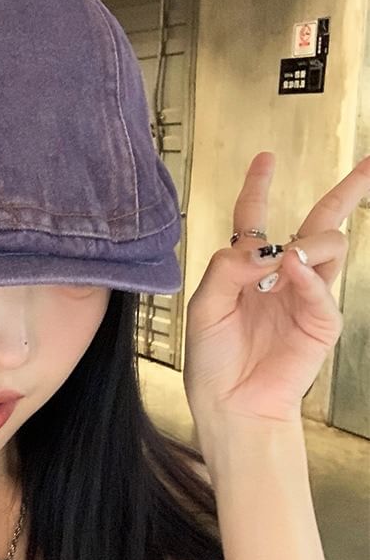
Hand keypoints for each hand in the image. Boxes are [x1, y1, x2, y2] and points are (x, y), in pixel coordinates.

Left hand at [183, 151, 369, 429]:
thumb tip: (259, 245)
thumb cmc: (212, 357)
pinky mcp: (320, 320)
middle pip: (317, 223)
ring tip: (288, 257)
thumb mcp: (205, 306)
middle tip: (369, 166)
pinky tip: (293, 271)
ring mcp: (304, 295)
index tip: (266, 158)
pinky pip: (322, 289)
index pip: (254, 217)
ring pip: (328, 247)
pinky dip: (309, 277)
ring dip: (312, 241)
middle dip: (346, 193)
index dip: (259, 186)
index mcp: (246, 268)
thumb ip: (226, 269)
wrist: (230, 400)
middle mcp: (279, 275)